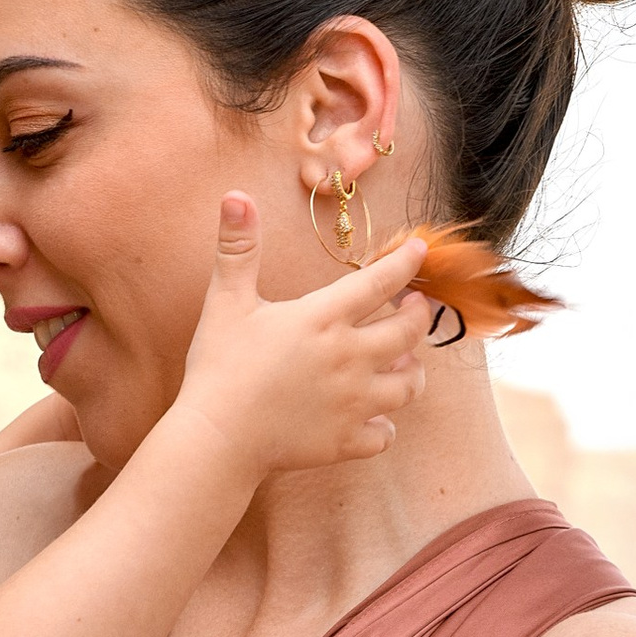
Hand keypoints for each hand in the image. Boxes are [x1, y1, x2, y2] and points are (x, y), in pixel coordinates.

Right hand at [172, 193, 429, 477]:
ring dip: (411, 371)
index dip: (406, 262)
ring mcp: (353, 402)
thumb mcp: (226, 302)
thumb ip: (238, 249)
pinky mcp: (347, 441)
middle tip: (416, 307)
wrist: (216, 439)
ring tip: (404, 363)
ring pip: (408, 385)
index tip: (419, 250)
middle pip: (409, 332)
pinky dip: (384, 426)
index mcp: (323, 318)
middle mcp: (349, 357)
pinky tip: (374, 418)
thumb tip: (235, 195)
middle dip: (420, 315)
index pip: (380, 281)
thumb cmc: (218, 368)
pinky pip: (386, 434)